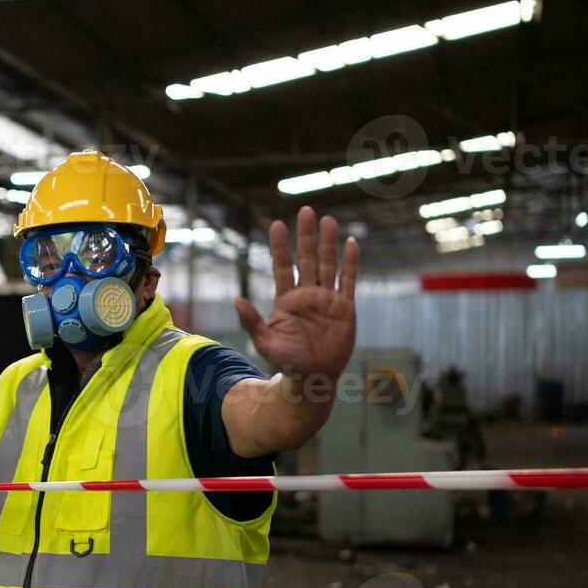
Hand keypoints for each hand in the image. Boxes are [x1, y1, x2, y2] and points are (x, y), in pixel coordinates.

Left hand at [235, 206, 358, 383]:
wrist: (312, 377)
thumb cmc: (286, 362)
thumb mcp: (265, 342)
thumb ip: (252, 321)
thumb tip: (236, 300)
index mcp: (286, 300)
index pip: (282, 266)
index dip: (280, 246)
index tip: (276, 224)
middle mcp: (306, 295)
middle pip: (307, 258)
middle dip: (306, 235)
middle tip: (306, 210)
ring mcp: (326, 300)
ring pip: (328, 264)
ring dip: (328, 243)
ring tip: (327, 219)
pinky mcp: (344, 308)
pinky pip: (348, 281)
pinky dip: (350, 263)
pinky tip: (351, 243)